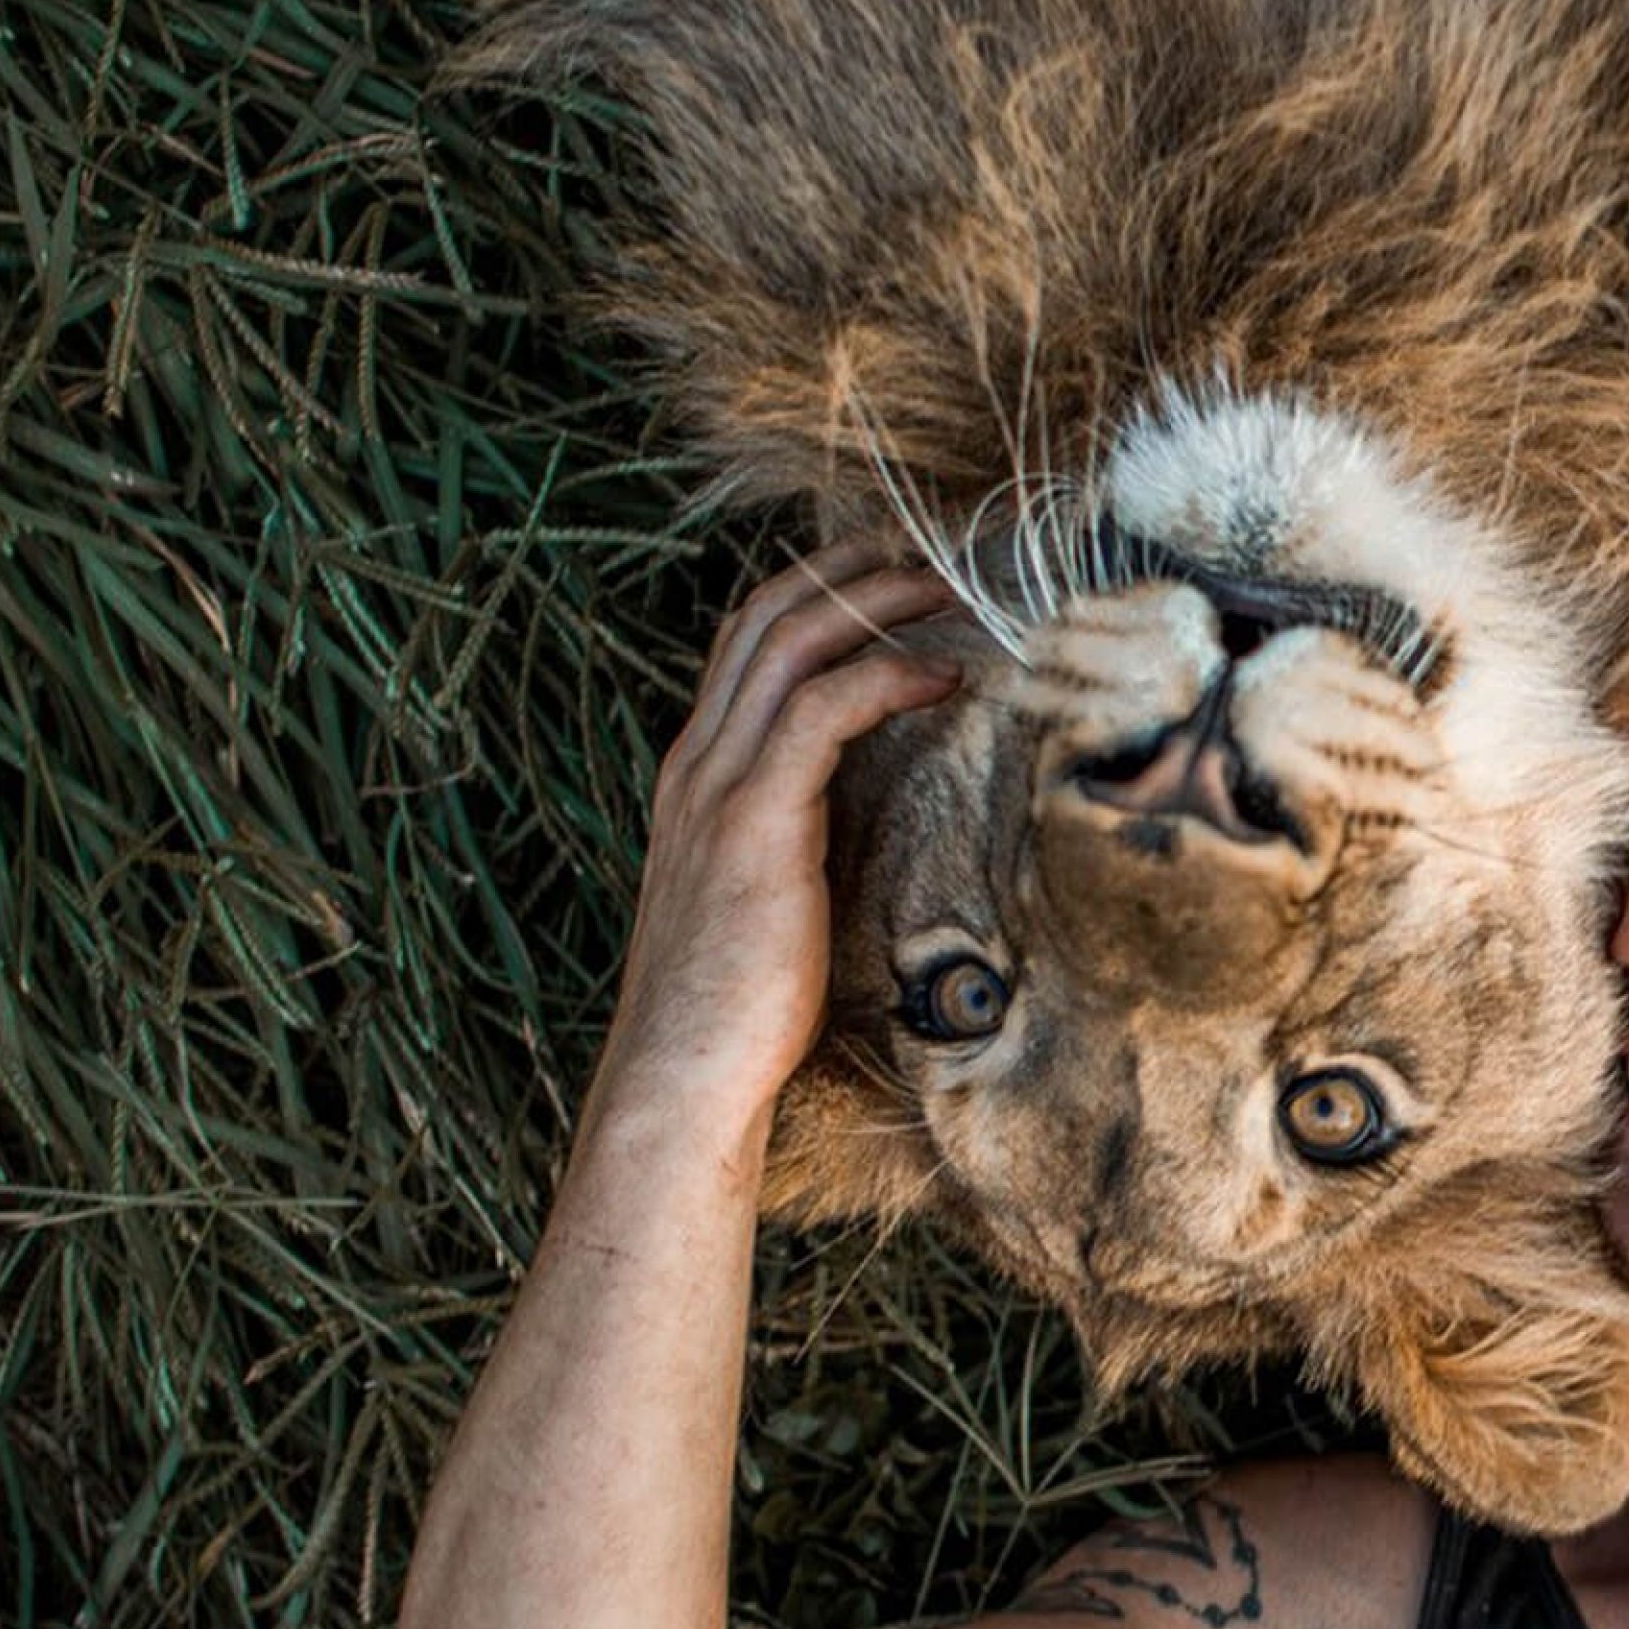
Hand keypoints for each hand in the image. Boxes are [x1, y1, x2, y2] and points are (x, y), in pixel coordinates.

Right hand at [585, 533, 965, 1148]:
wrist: (682, 1074)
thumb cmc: (735, 1007)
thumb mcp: (759, 898)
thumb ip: (790, 842)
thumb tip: (855, 821)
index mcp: (693, 777)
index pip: (744, 645)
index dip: (812, 594)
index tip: (884, 573)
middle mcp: (696, 765)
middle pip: (766, 618)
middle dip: (849, 570)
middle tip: (926, 554)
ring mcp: (718, 787)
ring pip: (792, 643)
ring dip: (875, 601)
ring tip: (946, 589)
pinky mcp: (757, 821)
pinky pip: (824, 709)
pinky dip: (886, 675)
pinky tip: (942, 678)